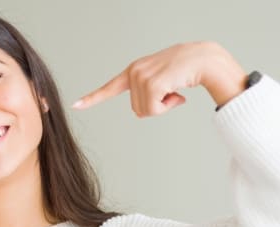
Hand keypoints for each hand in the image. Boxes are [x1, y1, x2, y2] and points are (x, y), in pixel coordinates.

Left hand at [72, 41, 247, 115]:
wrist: (203, 59)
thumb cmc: (185, 71)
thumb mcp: (161, 81)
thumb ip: (146, 94)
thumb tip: (138, 113)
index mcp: (134, 71)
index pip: (110, 87)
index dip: (93, 98)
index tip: (75, 105)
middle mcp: (134, 72)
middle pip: (136, 110)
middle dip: (155, 106)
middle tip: (170, 90)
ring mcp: (141, 77)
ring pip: (145, 111)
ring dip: (163, 106)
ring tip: (174, 88)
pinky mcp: (151, 84)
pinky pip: (154, 110)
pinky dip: (168, 106)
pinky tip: (178, 92)